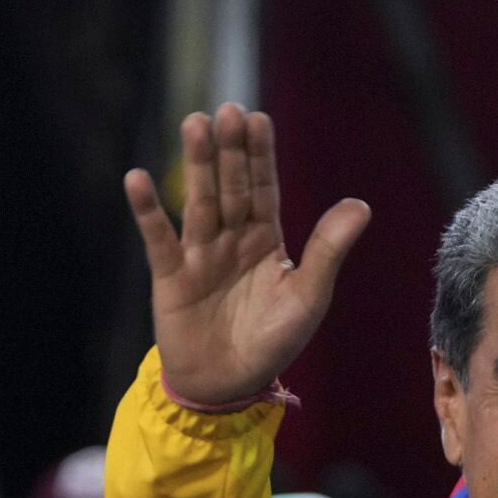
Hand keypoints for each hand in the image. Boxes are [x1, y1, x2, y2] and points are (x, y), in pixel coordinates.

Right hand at [124, 103, 371, 406]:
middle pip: (230, 187)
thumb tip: (361, 204)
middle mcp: (231, 239)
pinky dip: (147, 211)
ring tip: (194, 124)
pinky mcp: (169, 276)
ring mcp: (199, 254)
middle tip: (227, 111)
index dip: (260, 156)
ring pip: (198, 201)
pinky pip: (157, 239)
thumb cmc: (273, 342)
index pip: (264, 189)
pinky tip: (137, 178)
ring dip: (196, 164)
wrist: (230, 386)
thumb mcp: (308, 296)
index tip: (258, 118)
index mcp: (267, 241)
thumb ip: (328, 250)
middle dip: (230, 151)